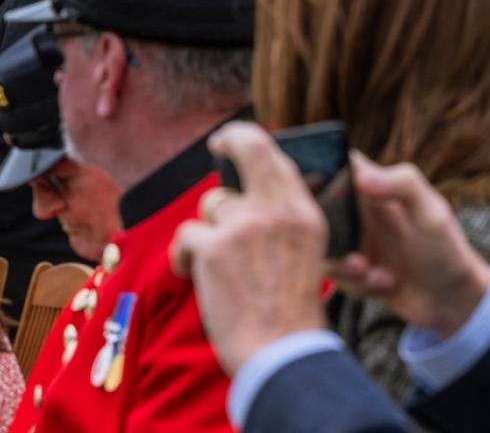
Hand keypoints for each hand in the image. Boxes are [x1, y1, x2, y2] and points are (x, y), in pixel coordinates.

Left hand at [170, 122, 329, 375]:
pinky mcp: (214, 248)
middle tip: (215, 148)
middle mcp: (277, 211)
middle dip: (228, 142)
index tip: (230, 141)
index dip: (248, 138)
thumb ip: (281, 220)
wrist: (281, 351)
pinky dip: (183, 256)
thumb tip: (246, 194)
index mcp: (304, 213)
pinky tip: (192, 274)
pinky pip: (186, 235)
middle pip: (246, 148)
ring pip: (212, 204)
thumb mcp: (306, 254)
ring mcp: (244, 226)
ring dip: (207, 230)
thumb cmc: (288, 311)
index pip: (275, 155)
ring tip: (216, 263)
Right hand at [330, 154, 489, 335]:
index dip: (313, 174)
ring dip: (343, 265)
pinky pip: (332, 275)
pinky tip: (385, 283)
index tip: (314, 196)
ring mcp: (347, 239)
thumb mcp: (431, 213)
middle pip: (311, 208)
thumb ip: (403, 185)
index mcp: (370, 185)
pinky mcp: (346, 269)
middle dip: (322, 235)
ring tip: (371, 271)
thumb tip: (361, 177)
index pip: (330, 164)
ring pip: (318, 246)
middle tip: (351, 252)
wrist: (452, 301)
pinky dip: (357, 283)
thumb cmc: (446, 249)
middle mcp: (353, 210)